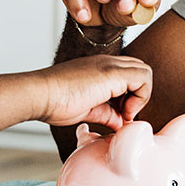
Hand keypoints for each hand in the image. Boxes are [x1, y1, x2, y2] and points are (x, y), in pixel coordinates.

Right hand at [35, 55, 152, 128]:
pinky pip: (143, 77)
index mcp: (100, 68)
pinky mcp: (111, 72)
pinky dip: (141, 97)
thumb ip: (107, 113)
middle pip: (140, 70)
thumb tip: (120, 123)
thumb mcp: (88, 110)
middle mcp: (107, 62)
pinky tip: (123, 112)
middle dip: (139, 94)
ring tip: (124, 113)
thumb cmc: (55, 103)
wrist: (39, 95)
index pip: (130, 74)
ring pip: (145, 72)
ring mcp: (110, 65)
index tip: (120, 114)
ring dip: (141, 95)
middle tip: (124, 114)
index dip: (131, 95)